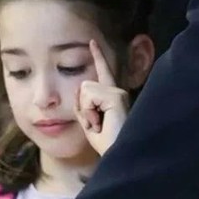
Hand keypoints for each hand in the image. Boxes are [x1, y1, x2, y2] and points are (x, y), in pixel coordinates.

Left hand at [75, 39, 128, 154]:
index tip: (92, 41)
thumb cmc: (106, 145)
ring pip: (85, 89)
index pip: (103, 73)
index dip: (98, 56)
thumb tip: (79, 87)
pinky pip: (89, 95)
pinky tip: (100, 122)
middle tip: (96, 125)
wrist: (118, 157)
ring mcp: (118, 92)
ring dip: (86, 111)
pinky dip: (89, 112)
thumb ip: (82, 105)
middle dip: (83, 107)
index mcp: (111, 98)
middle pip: (84, 85)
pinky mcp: (116, 96)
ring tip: (99, 124)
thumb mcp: (88, 123)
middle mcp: (117, 92)